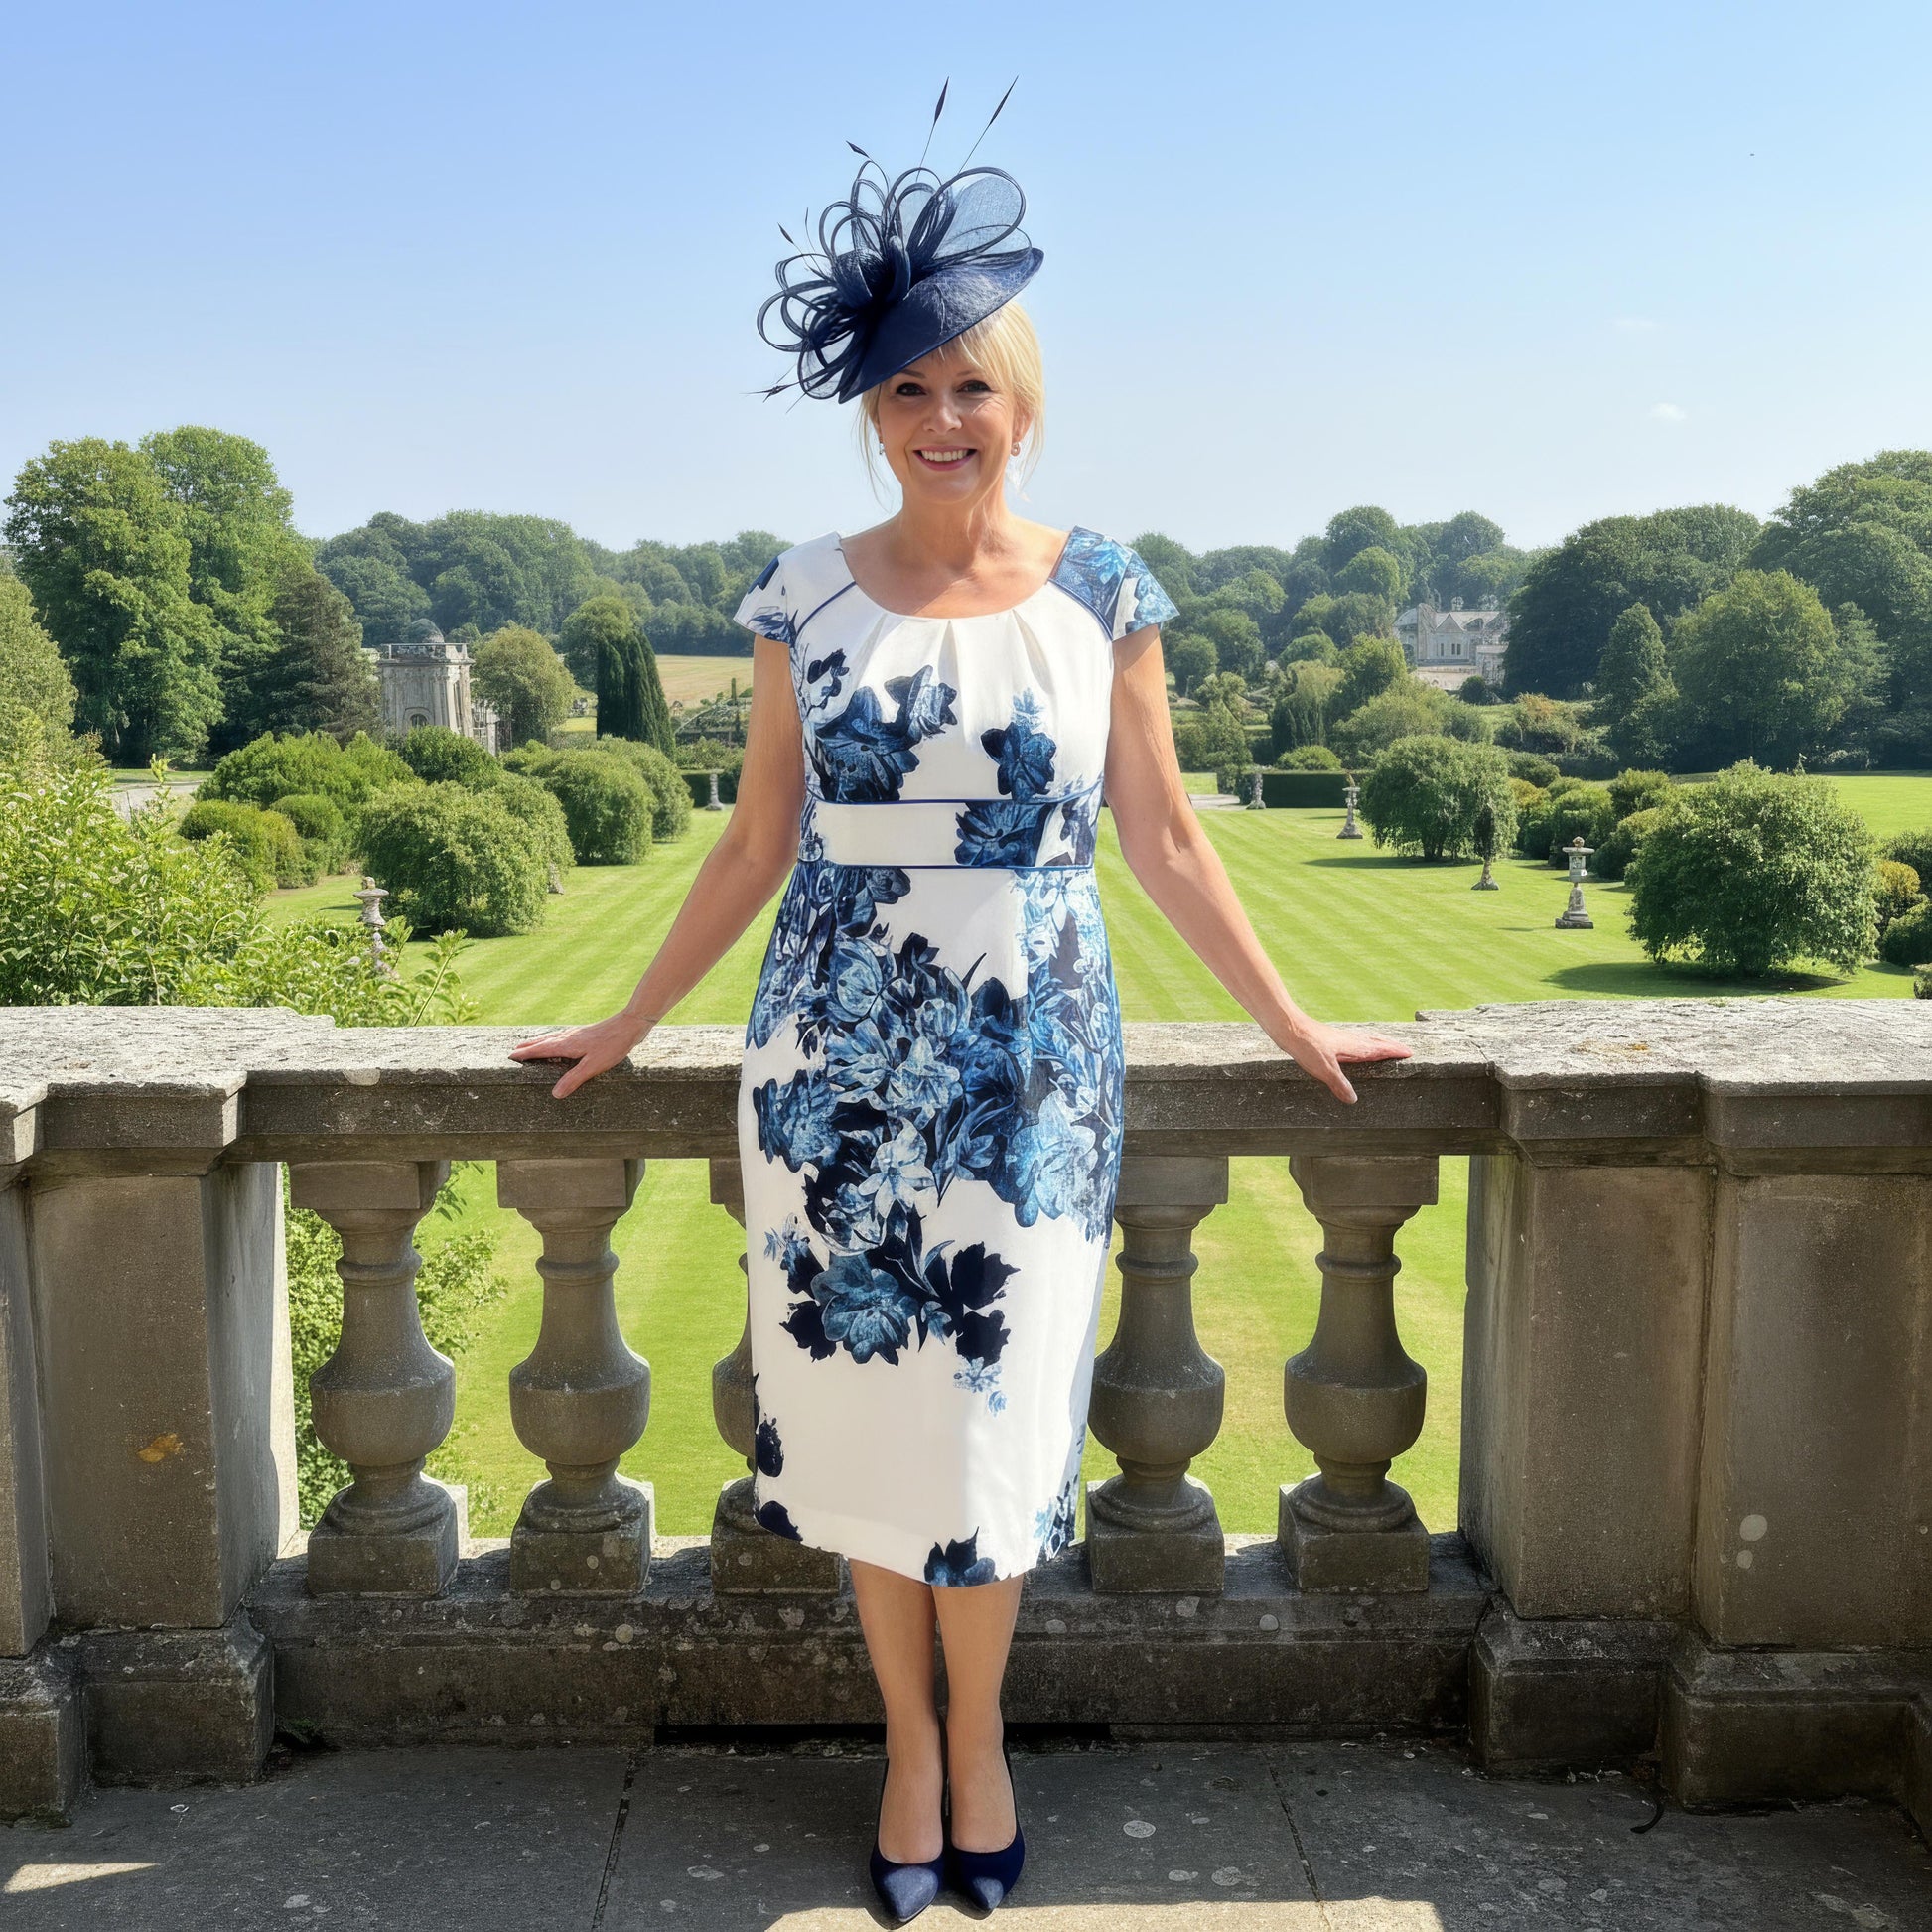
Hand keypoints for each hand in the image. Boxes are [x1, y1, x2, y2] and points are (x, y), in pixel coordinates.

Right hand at [507, 1012, 652, 1099]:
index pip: (541, 1050)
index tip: (511, 1056)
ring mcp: (577, 1033)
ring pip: (552, 1038)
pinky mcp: (586, 1033)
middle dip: (529, 1047)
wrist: (630, 1025)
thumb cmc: (612, 1045)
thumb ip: (573, 1079)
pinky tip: (560, 1042)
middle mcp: (568, 1037)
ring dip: (540, 1042)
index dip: (526, 1054)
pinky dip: (553, 1040)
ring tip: (531, 1045)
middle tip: (515, 1050)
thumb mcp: (593, 1066)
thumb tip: (555, 1094)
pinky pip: (562, 1037)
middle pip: (543, 1042)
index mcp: (566, 1045)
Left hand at [1270, 1016, 1411, 1104]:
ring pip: (1365, 1039)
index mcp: (1354, 1047)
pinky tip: (1355, 1045)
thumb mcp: (1324, 1070)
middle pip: (1376, 1042)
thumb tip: (1354, 1100)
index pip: (1379, 1049)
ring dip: (1378, 1043)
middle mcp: (1350, 1040)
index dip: (1394, 1051)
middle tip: (1404, 1049)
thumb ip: (1340, 1084)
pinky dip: (1363, 1042)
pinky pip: (1354, 1040)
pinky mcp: (1331, 1038)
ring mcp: (1341, 1038)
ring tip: (1385, 1046)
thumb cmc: (1307, 1047)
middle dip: (1390, 1046)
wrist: (1289, 1028)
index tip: (1409, 1053)